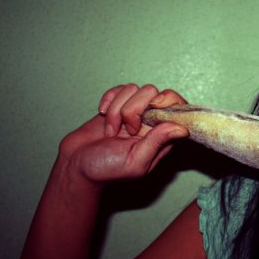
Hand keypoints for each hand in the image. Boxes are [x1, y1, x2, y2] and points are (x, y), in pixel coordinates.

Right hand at [58, 84, 188, 184]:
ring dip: (118, 110)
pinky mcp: (118, 104)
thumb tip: (182, 128)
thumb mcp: (135, 161)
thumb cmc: (107, 169)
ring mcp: (135, 111)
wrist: (76, 165)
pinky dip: (109, 100)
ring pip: (134, 89)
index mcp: (163, 136)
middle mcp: (152, 121)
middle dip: (136, 109)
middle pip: (154, 93)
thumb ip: (157, 143)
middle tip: (128, 130)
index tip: (154, 107)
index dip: (170, 101)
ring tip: (112, 131)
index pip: (179, 107)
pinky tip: (103, 115)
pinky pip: (120, 89)